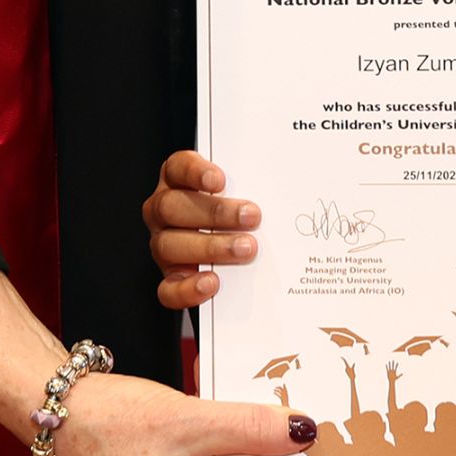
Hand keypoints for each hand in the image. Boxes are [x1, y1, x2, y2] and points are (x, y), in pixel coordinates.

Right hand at [144, 150, 257, 309]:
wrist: (239, 255)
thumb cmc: (242, 212)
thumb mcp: (247, 192)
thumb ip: (255, 186)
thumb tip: (292, 182)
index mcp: (178, 182)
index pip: (176, 167)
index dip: (194, 171)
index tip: (220, 180)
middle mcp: (163, 211)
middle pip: (172, 206)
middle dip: (214, 212)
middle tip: (251, 217)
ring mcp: (163, 245)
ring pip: (169, 245)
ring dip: (210, 247)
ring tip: (245, 248)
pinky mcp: (170, 278)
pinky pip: (168, 288)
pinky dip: (188, 288)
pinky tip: (212, 283)